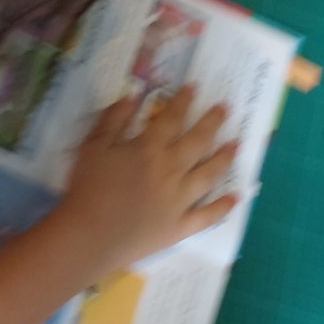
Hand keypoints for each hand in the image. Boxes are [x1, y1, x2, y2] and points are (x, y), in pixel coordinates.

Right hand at [57, 86, 237, 271]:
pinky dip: (223, 206)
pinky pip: (207, 215)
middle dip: (212, 122)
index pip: (172, 118)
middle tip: (225, 108)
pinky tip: (236, 197)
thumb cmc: (87, 189)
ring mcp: (180, 199)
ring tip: (236, 144)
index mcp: (150, 148)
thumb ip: (113, 119)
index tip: (194, 87)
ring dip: (224, 157)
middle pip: (198, 142)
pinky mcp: (180, 226)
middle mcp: (171, 170)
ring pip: (209, 174)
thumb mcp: (92, 146)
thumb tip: (133, 96)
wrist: (89, 236)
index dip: (183, 101)